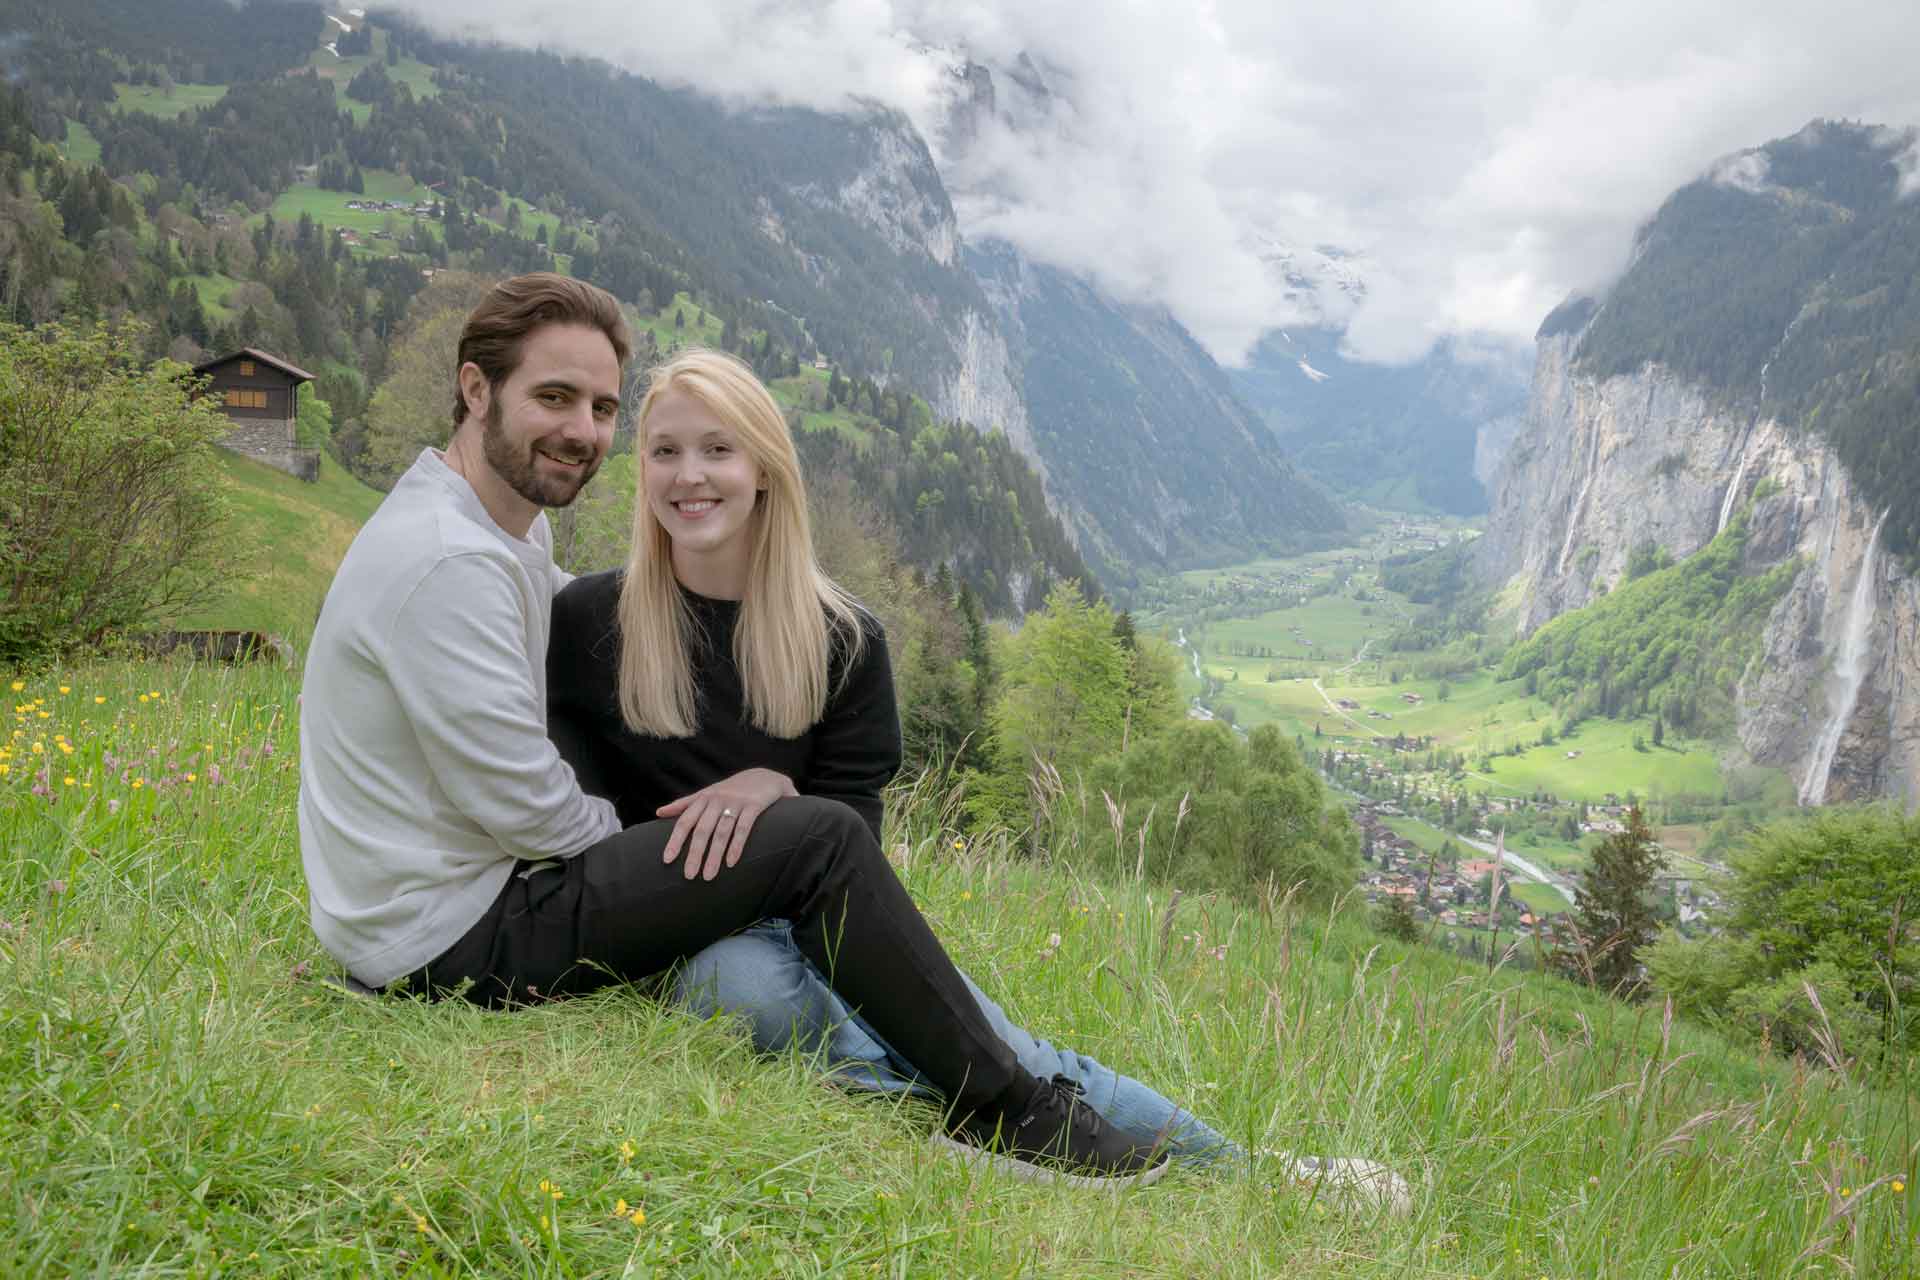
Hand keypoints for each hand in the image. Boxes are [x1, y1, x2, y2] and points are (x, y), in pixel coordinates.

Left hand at [658, 768, 797, 880]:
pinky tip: (731, 862)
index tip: (667, 860)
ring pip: (722, 832)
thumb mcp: (706, 793)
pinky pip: (744, 828)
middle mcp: (717, 800)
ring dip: (714, 855)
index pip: (685, 821)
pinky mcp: (754, 805)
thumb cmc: (731, 789)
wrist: (765, 776)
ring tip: (708, 876)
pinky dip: (737, 846)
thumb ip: (684, 804)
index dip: (675, 840)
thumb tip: (658, 812)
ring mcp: (736, 802)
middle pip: (702, 830)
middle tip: (689, 876)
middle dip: (695, 854)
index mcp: (704, 798)